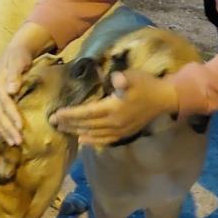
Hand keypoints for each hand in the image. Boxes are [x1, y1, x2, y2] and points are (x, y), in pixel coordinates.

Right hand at [0, 22, 55, 145]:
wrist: (16, 49)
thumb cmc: (20, 55)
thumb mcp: (18, 60)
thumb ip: (15, 74)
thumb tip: (12, 90)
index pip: (5, 103)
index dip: (12, 116)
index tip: (21, 128)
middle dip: (8, 128)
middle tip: (18, 142)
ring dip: (3, 131)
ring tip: (13, 143)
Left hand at [49, 69, 177, 145]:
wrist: (165, 99)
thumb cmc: (146, 84)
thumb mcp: (134, 76)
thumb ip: (122, 79)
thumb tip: (116, 80)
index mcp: (113, 108)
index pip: (86, 113)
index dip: (70, 114)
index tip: (56, 114)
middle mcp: (114, 123)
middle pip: (86, 125)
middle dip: (68, 124)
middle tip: (52, 122)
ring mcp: (119, 130)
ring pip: (93, 134)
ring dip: (76, 131)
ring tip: (62, 129)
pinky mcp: (124, 134)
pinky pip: (104, 140)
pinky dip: (92, 140)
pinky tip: (82, 140)